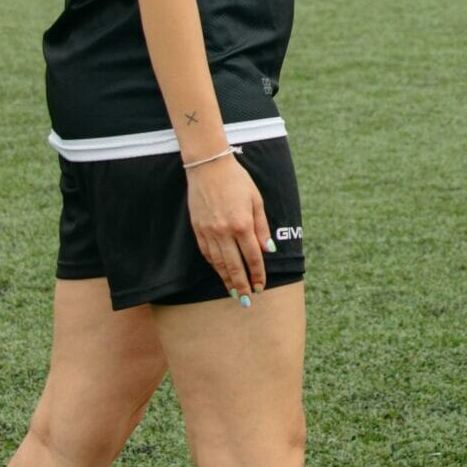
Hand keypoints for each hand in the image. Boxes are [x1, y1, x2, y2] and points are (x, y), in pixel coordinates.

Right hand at [184, 152, 271, 302]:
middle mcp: (224, 231)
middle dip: (242, 284)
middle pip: (234, 265)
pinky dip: (213, 265)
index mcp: (242, 224)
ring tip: (233, 292)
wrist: (209, 168)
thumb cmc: (237, 181)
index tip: (261, 286)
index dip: (257, 273)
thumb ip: (262, 227)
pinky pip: (206, 253)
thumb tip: (269, 250)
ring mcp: (208, 231)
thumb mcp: (257, 200)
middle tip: (247, 299)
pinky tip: (219, 272)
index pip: (252, 256)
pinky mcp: (197, 229)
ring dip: (226, 279)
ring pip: (218, 262)